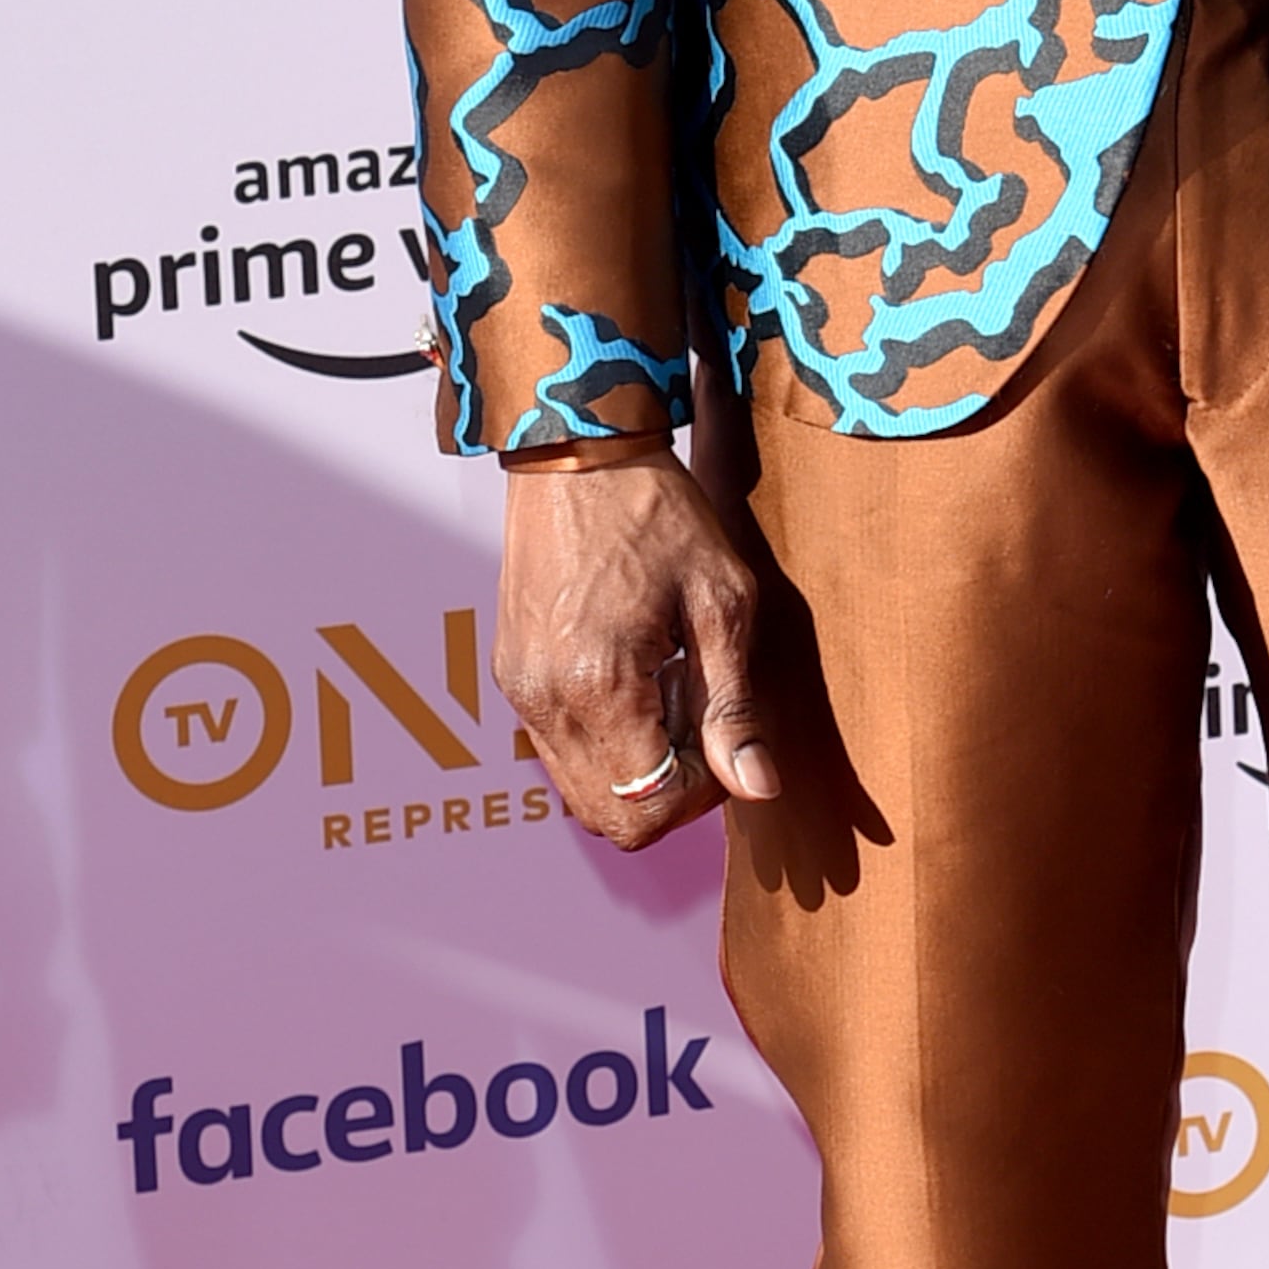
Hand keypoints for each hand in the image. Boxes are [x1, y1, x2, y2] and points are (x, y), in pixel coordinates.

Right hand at [497, 452, 783, 844]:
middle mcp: (545, 701)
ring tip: (671, 687)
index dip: (703, 794)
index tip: (727, 737)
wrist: (579, 451)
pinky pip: (560, 748)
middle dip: (669, 790)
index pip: (649, 807)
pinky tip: (637, 674)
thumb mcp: (721, 602)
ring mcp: (520, 690)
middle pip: (610, 817)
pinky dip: (606, 739)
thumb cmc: (659, 513)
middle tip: (703, 718)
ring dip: (637, 765)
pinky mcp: (511, 674)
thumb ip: (733, 705)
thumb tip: (757, 788)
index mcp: (601, 687)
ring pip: (583, 791)